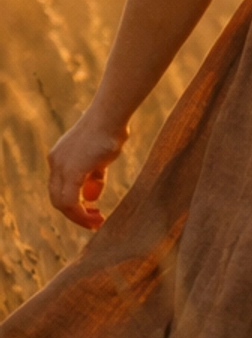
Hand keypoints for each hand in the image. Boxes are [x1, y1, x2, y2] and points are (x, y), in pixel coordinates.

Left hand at [48, 112, 126, 231]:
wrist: (110, 116)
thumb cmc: (110, 132)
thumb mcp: (100, 159)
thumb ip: (93, 177)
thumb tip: (91, 197)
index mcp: (59, 158)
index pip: (59, 189)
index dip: (73, 204)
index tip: (93, 211)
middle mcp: (55, 162)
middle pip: (57, 198)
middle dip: (75, 214)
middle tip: (95, 221)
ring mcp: (61, 166)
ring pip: (61, 202)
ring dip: (78, 217)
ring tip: (96, 222)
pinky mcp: (71, 171)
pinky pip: (70, 201)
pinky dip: (80, 213)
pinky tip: (95, 217)